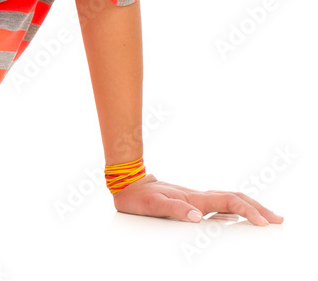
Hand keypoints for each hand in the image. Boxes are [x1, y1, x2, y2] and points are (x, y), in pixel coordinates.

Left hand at [112, 174, 283, 224]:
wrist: (127, 183)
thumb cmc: (139, 196)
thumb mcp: (153, 204)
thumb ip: (174, 209)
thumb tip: (197, 217)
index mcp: (194, 198)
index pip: (228, 202)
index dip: (248, 211)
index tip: (263, 223)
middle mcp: (198, 197)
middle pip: (235, 199)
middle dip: (257, 208)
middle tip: (278, 219)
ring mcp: (195, 198)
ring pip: (229, 200)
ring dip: (249, 208)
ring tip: (265, 217)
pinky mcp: (190, 201)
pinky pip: (218, 205)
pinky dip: (234, 210)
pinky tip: (236, 217)